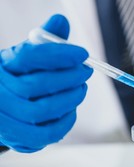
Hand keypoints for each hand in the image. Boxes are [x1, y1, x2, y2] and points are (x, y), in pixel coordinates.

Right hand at [0, 14, 92, 152]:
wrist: (2, 108)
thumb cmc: (19, 78)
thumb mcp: (26, 58)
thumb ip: (45, 42)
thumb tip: (61, 23)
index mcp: (3, 65)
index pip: (30, 56)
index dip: (60, 55)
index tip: (82, 54)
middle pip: (38, 85)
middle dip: (70, 77)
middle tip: (86, 72)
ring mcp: (5, 117)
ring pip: (42, 111)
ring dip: (70, 100)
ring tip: (80, 89)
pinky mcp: (17, 138)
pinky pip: (45, 134)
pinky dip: (64, 122)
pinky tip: (71, 110)